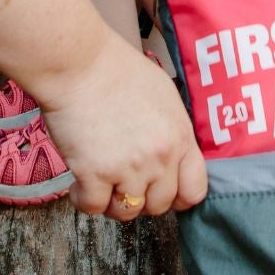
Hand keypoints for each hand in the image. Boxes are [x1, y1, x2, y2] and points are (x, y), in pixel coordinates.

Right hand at [38, 37, 206, 219]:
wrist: (80, 63)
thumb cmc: (118, 71)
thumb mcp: (165, 96)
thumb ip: (173, 131)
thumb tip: (172, 156)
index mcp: (180, 137)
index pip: (195, 190)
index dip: (178, 198)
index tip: (163, 193)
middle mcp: (160, 157)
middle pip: (159, 205)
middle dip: (142, 199)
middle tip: (124, 182)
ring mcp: (128, 168)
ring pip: (127, 212)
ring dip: (113, 202)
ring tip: (102, 182)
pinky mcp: (94, 173)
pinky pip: (93, 208)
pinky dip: (83, 200)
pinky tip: (79, 183)